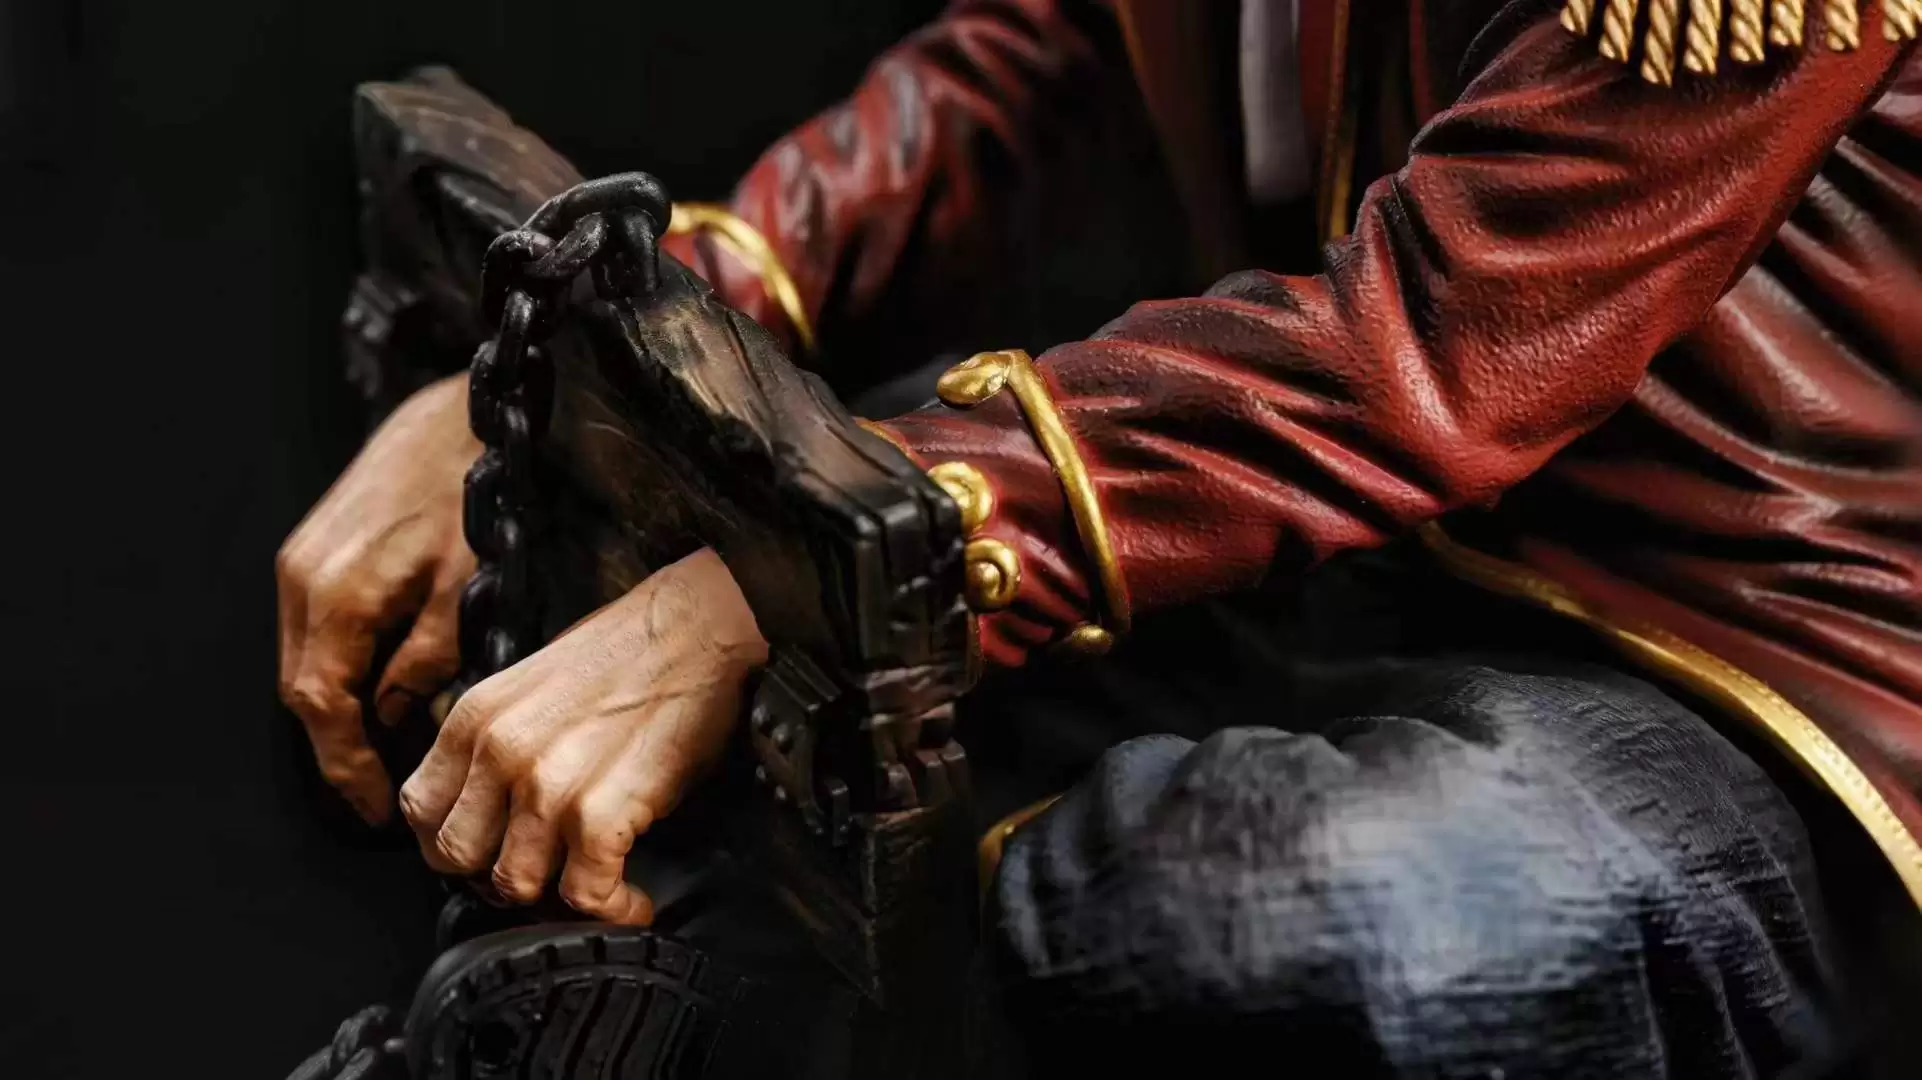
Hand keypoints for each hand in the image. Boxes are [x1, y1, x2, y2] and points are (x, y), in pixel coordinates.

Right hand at [277, 374, 478, 823]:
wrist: (453, 415)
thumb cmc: (472, 494)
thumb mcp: (468, 587)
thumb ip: (428, 660)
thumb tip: (398, 719)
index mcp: (339, 597)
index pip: (325, 709)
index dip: (347, 768)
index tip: (375, 810)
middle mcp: (301, 581)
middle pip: (304, 692)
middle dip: (340, 749)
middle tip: (382, 793)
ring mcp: (298, 562)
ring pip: (305, 663)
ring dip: (338, 712)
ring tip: (385, 751)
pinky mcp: (309, 549)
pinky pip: (312, 631)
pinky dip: (338, 669)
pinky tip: (379, 688)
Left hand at [398, 548, 766, 923]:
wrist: (698, 627)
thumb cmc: (630, 653)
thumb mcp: (532, 685)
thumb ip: (498, 741)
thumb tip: (492, 802)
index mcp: (475, 718)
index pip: (420, 812)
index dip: (453, 845)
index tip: (487, 855)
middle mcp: (500, 752)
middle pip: (458, 860)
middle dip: (498, 878)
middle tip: (544, 876)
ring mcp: (546, 785)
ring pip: (516, 886)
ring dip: (560, 900)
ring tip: (594, 889)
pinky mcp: (600, 812)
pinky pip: (585, 895)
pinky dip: (612, 909)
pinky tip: (632, 899)